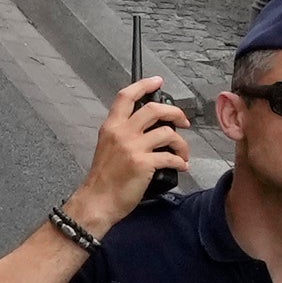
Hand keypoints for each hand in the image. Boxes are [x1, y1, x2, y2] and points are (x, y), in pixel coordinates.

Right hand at [71, 72, 185, 225]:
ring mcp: (133, 147)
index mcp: (111, 127)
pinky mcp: (144, 163)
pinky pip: (170, 157)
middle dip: (175, 112)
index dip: (144, 85)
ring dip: (181, 143)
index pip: (127, 96)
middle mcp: (122, 132)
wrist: (98, 200)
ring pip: (167, 132)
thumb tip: (147, 129)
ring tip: (183, 153)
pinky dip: (180, 161)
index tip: (157, 81)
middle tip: (183, 121)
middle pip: (154, 109)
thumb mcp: (107, 147)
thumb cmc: (103, 179)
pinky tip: (181, 166)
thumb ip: (123, 134)